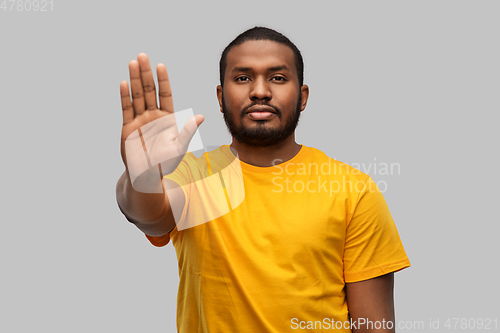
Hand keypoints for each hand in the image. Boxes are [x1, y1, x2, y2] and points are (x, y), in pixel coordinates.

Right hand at [120, 53, 203, 191]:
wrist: (148, 175)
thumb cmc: (166, 162)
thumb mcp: (180, 147)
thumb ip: (188, 131)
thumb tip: (201, 116)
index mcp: (166, 118)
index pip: (165, 94)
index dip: (162, 80)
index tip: (160, 65)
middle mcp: (152, 115)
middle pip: (149, 90)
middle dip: (146, 73)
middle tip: (143, 56)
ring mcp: (139, 120)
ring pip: (137, 96)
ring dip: (134, 79)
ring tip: (133, 63)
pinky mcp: (128, 127)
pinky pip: (126, 109)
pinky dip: (125, 96)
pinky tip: (124, 83)